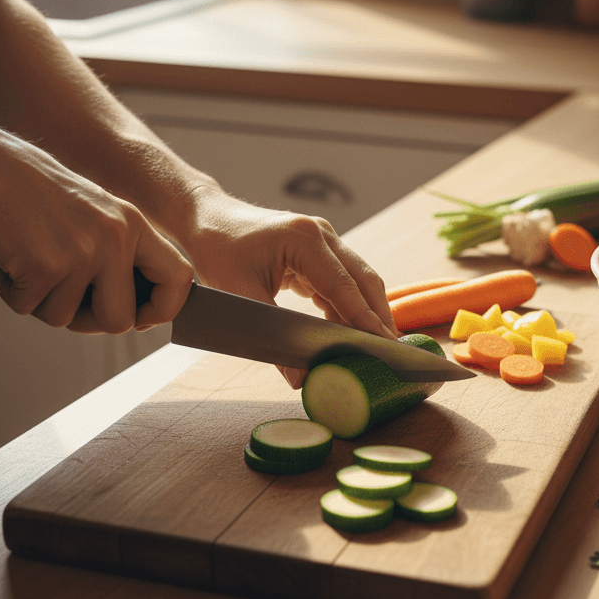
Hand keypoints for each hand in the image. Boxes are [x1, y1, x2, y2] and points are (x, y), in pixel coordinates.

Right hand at [0, 127, 193, 333]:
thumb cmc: (33, 194)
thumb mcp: (95, 214)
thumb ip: (119, 254)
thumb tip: (136, 314)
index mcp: (134, 225)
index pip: (180, 278)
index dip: (164, 308)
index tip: (140, 317)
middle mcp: (116, 239)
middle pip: (121, 321)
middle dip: (89, 322)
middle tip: (62, 297)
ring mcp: (82, 253)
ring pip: (67, 318)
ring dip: (41, 302)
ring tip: (28, 261)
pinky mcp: (45, 267)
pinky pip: (30, 309)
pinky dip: (12, 293)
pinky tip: (8, 260)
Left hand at [184, 186, 397, 387]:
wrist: (207, 219)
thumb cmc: (218, 250)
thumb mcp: (240, 296)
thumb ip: (272, 335)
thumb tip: (299, 379)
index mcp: (305, 239)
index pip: (345, 286)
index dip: (366, 319)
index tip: (385, 346)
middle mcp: (322, 235)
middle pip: (363, 280)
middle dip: (378, 317)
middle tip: (392, 353)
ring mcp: (323, 240)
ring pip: (358, 280)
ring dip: (366, 312)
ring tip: (376, 347)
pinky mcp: (318, 250)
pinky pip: (342, 281)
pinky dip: (347, 307)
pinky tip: (348, 332)